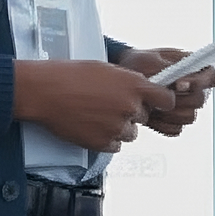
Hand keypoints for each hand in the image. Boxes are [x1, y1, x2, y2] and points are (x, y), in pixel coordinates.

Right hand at [13, 59, 175, 152]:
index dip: (163, 102)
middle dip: (133, 112)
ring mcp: (116, 127)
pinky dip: (107, 139)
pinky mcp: (102, 143)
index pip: (166, 100)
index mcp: (135, 86)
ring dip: (120, 127)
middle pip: (144, 117)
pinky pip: (115, 145)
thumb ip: (130, 82)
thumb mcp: (110, 70)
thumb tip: (141, 90)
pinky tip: (93, 126)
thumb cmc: (74, 75)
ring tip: (99, 115)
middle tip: (112, 105)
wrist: (48, 91)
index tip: (159, 102)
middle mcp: (130, 107)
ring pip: (130, 133)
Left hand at [116, 47, 214, 136]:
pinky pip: (174, 129)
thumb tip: (179, 82)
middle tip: (159, 96)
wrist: (125, 80)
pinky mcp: (175, 121)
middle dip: (178, 99)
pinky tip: (149, 114)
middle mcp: (195, 88)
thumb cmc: (140, 64)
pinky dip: (160, 124)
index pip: (212, 76)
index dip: (200, 82)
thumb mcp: (150, 60)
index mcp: (196, 67)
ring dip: (168, 113)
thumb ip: (167, 68)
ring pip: (188, 117)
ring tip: (151, 105)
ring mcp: (186, 106)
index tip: (179, 84)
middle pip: (200, 100)